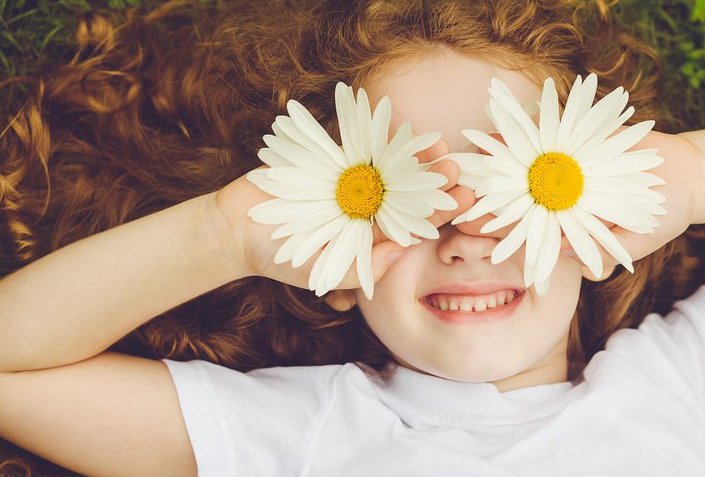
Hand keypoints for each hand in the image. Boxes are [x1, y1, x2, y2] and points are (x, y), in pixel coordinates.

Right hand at [213, 137, 474, 291]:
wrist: (238, 228)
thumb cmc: (283, 257)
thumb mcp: (326, 270)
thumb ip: (364, 264)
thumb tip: (402, 250)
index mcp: (375, 234)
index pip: (415, 222)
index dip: (440, 210)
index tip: (463, 200)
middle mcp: (369, 206)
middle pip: (410, 191)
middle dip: (434, 180)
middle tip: (457, 169)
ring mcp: (352, 180)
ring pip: (391, 165)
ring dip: (415, 155)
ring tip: (438, 146)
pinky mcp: (332, 157)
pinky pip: (359, 143)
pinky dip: (379, 133)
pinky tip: (402, 127)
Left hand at [454, 129, 702, 280]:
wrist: (685, 175)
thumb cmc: (660, 219)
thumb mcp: (632, 241)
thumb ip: (601, 251)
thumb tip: (570, 262)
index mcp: (558, 228)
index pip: (516, 234)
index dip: (490, 234)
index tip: (466, 231)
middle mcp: (552, 199)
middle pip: (505, 199)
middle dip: (477, 199)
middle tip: (453, 196)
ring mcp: (559, 168)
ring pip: (515, 164)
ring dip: (488, 162)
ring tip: (462, 160)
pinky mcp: (570, 138)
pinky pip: (539, 132)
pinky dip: (517, 129)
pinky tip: (493, 127)